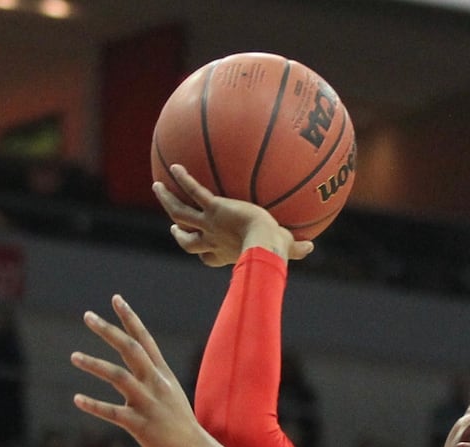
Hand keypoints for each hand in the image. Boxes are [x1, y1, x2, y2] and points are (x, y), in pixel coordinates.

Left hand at [72, 295, 236, 446]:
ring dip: (94, 364)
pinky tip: (77, 399)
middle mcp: (155, 383)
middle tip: (88, 316)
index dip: (130, 318)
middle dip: (108, 331)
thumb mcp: (170, 391)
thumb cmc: (179, 421)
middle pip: (130, 349)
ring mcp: (147, 403)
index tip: (116, 299)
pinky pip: (112, 412)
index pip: (145, 339)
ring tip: (74, 356)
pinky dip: (93, 405)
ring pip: (118, 376)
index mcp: (162, 374)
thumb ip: (152, 374)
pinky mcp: (139, 424)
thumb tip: (135, 359)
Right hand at [153, 164, 314, 265]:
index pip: (210, 258)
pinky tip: (176, 165)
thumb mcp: (286, 248)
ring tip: (158, 187)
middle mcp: (213, 241)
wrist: (264, 242)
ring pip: (179, 214)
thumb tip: (311, 248)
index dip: (204, 256)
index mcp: (226, 252)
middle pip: (187, 241)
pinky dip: (184, 179)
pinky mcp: (212, 209)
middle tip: (173, 228)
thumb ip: (296, 248)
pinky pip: (194, 191)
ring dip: (168, 201)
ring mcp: (209, 225)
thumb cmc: (275, 250)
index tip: (203, 252)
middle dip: (178, 234)